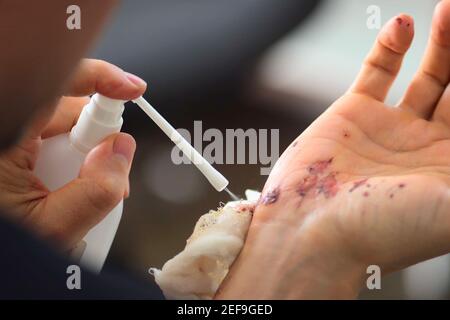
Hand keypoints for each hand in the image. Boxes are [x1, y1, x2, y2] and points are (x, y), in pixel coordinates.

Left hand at [0, 59, 145, 250]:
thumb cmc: (1, 252)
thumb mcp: (52, 230)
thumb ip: (95, 191)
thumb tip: (122, 150)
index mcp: (4, 137)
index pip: (57, 86)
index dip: (101, 79)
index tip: (133, 88)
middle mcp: (5, 131)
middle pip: (65, 113)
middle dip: (96, 140)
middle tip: (107, 178)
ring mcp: (7, 143)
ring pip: (59, 131)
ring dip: (81, 159)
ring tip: (75, 200)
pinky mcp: (11, 153)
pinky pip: (47, 144)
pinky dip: (65, 163)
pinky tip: (62, 193)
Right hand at [218, 1, 449, 298]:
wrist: (310, 231)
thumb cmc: (381, 232)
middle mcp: (427, 146)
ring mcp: (390, 128)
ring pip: (428, 75)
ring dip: (443, 41)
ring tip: (449, 12)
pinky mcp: (353, 113)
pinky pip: (378, 70)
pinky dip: (390, 45)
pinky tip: (403, 26)